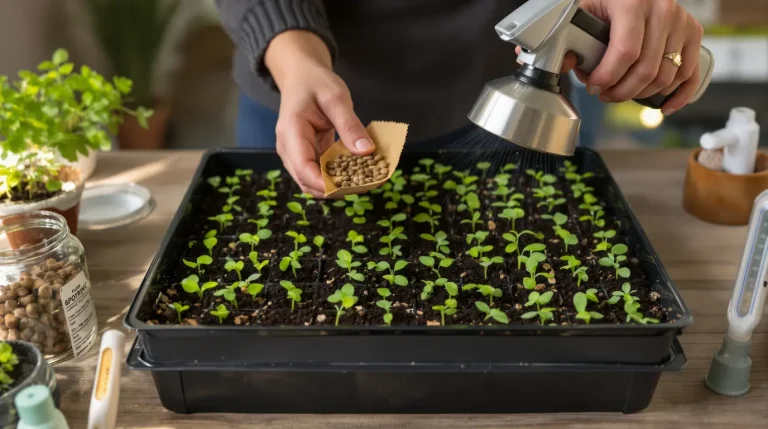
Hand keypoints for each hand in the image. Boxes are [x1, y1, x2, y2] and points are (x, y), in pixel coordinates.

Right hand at [265, 30, 373, 197]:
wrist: (301, 76)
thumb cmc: (316, 83)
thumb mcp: (337, 98)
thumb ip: (350, 125)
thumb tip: (367, 151)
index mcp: (292, 131)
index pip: (303, 167)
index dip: (324, 183)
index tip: (350, 188)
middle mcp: (288, 147)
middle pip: (306, 180)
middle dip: (335, 188)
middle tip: (366, 185)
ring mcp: (295, 153)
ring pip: (312, 181)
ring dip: (336, 185)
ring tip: (364, 181)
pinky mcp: (304, 155)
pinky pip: (318, 173)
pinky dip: (336, 176)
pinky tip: (356, 173)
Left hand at [518, 0, 703, 114]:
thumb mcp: (581, 9)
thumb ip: (566, 36)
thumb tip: (557, 64)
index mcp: (631, 3)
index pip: (625, 52)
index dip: (607, 78)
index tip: (593, 86)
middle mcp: (661, 10)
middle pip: (646, 69)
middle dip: (621, 91)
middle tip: (603, 95)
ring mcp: (680, 21)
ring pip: (666, 74)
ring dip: (642, 94)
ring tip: (621, 93)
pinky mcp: (692, 31)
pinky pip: (691, 71)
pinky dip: (679, 94)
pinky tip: (663, 107)